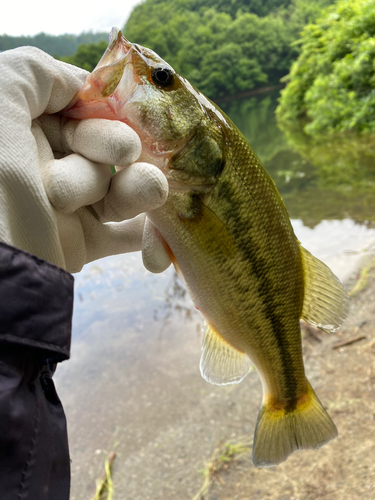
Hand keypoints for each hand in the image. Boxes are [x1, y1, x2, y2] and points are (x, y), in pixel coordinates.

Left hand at [0, 47, 170, 272]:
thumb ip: (37, 72)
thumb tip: (81, 84)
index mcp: (20, 127)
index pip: (76, 107)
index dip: (103, 106)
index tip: (127, 108)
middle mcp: (41, 164)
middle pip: (101, 146)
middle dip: (115, 145)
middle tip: (124, 153)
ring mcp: (63, 206)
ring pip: (118, 188)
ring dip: (138, 188)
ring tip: (150, 189)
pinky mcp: (78, 243)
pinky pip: (124, 235)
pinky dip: (150, 237)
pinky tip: (165, 237)